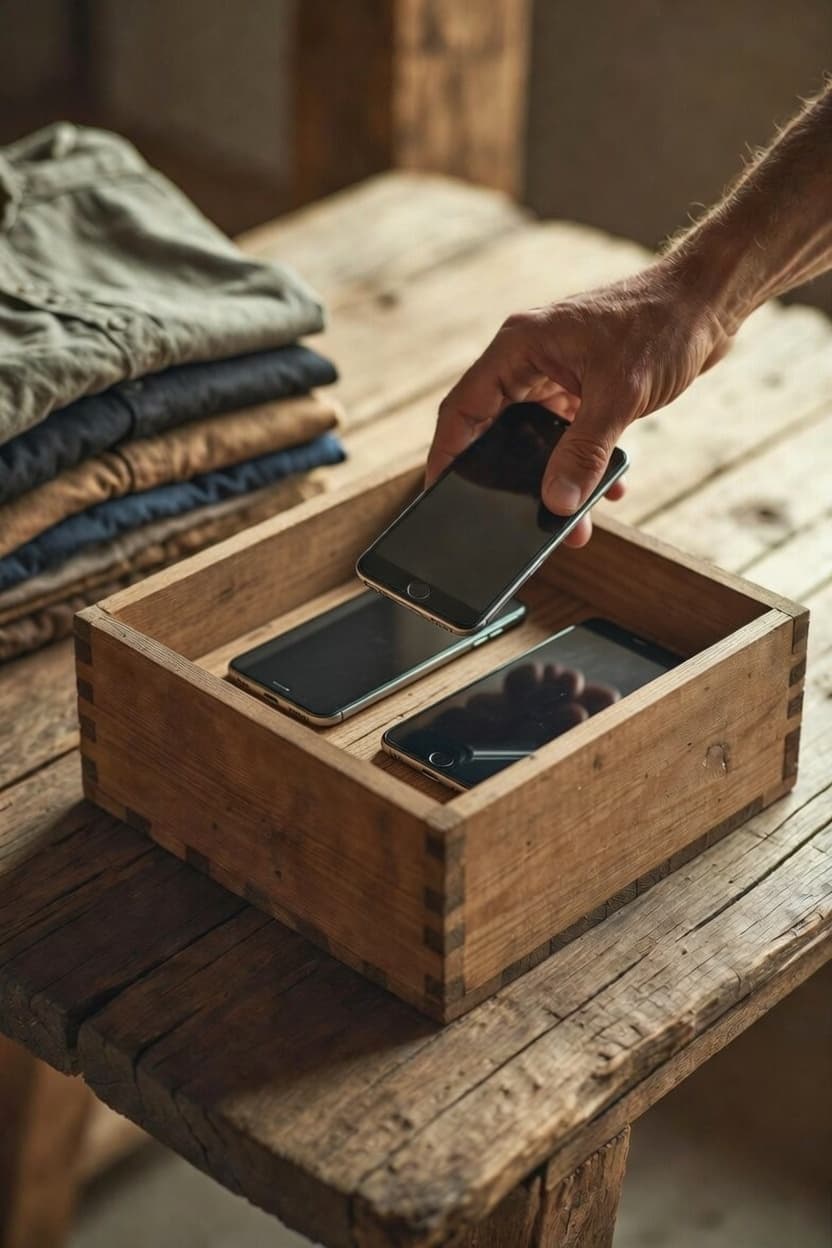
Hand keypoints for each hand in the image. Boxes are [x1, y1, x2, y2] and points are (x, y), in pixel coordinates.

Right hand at [427, 260, 730, 546]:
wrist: (710, 302)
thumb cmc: (662, 325)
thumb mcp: (619, 396)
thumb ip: (584, 453)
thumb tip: (557, 504)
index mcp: (519, 347)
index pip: (463, 408)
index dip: (447, 454)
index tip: (439, 494)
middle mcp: (529, 360)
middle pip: (495, 431)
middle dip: (505, 479)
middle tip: (508, 520)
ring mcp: (556, 374)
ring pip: (534, 440)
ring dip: (551, 478)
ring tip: (568, 519)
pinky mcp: (583, 389)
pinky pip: (567, 437)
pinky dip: (582, 464)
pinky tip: (605, 490)